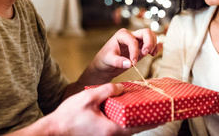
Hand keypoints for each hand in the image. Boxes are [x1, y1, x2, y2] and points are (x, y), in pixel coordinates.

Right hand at [13, 83, 155, 135]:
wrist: (53, 131)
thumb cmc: (69, 116)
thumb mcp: (89, 97)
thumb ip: (108, 90)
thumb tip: (122, 87)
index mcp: (113, 129)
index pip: (140, 125)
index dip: (153, 119)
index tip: (164, 114)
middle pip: (136, 128)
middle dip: (148, 119)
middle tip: (158, 109)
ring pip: (127, 128)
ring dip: (136, 119)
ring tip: (145, 108)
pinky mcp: (101, 135)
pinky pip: (119, 128)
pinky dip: (125, 120)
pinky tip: (125, 110)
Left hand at [89, 28, 157, 82]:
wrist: (105, 65)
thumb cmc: (104, 60)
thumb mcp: (108, 60)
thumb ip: (118, 61)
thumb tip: (129, 63)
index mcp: (122, 35)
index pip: (133, 41)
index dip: (134, 52)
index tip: (133, 63)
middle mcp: (130, 35)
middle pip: (146, 32)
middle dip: (149, 43)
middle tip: (146, 54)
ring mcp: (137, 40)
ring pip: (151, 36)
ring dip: (153, 44)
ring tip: (150, 54)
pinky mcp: (141, 47)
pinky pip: (152, 43)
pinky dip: (155, 47)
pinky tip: (153, 54)